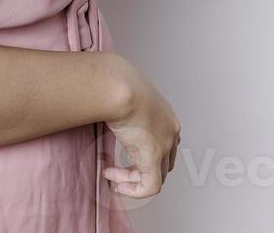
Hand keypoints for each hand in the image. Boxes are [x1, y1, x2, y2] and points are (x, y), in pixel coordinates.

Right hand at [103, 58, 181, 198]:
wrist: (117, 84)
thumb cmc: (114, 83)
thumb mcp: (123, 96)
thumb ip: (121, 107)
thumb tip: (103, 107)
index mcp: (166, 115)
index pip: (164, 145)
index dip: (143, 155)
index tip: (123, 158)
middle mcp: (170, 130)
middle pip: (163, 163)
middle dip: (138, 171)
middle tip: (115, 172)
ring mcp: (165, 144)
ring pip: (157, 176)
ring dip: (132, 180)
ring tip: (112, 177)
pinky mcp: (154, 156)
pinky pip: (150, 186)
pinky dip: (134, 191)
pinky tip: (117, 185)